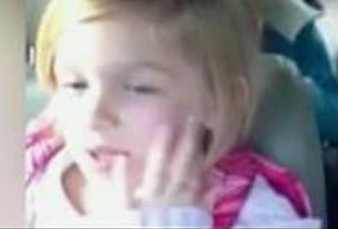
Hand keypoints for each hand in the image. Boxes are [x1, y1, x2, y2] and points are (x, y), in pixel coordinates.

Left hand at [79, 115, 208, 217]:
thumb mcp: (196, 221)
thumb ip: (205, 201)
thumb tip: (216, 180)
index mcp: (187, 201)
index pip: (196, 171)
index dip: (200, 149)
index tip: (203, 127)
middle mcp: (171, 198)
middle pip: (181, 166)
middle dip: (186, 142)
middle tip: (190, 118)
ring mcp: (150, 203)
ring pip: (158, 172)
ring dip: (162, 150)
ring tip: (165, 127)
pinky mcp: (128, 212)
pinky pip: (123, 193)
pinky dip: (121, 176)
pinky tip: (120, 158)